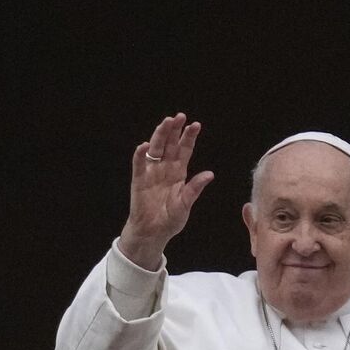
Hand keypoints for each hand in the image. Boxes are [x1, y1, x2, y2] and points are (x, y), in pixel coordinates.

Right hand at [117, 113, 213, 270]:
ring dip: (159, 136)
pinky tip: (144, 145)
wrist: (153, 233)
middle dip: (174, 130)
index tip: (195, 124)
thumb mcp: (185, 204)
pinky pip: (139, 164)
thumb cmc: (170, 220)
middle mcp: (165, 168)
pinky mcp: (139, 180)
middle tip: (179, 116)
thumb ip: (194, 189)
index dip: (189, 137)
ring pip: (155, 149)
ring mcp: (151, 172)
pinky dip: (140, 155)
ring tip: (165, 123)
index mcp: (178, 172)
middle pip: (169, 144)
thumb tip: (210, 174)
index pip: (184, 150)